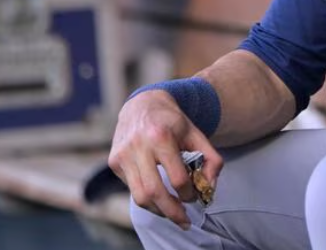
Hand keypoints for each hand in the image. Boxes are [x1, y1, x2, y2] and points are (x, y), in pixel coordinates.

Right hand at [107, 90, 221, 228]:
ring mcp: (123, 154)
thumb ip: (211, 159)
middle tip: (185, 220)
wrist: (143, 104)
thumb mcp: (196, 134)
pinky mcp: (114, 161)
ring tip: (172, 213)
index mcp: (160, 136)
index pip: (177, 178)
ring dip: (158, 210)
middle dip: (171, 211)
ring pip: (139, 196)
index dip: (189, 193)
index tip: (194, 195)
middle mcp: (138, 145)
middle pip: (154, 192)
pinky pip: (131, 188)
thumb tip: (209, 188)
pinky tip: (158, 194)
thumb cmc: (173, 122)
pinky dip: (146, 197)